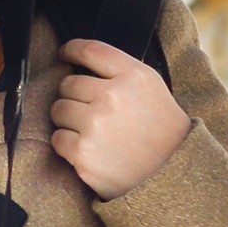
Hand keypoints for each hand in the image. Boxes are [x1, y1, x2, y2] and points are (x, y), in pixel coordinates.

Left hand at [49, 39, 190, 197]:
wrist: (170, 177)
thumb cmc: (160, 131)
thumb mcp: (151, 89)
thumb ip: (120, 71)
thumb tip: (80, 60)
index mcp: (134, 76)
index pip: (90, 50)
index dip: (71, 49)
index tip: (64, 54)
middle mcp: (113, 96)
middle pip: (68, 84)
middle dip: (75, 96)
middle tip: (93, 112)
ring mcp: (96, 124)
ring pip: (58, 109)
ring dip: (69, 120)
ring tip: (93, 132)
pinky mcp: (82, 152)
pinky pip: (57, 138)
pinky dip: (67, 144)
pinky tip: (90, 149)